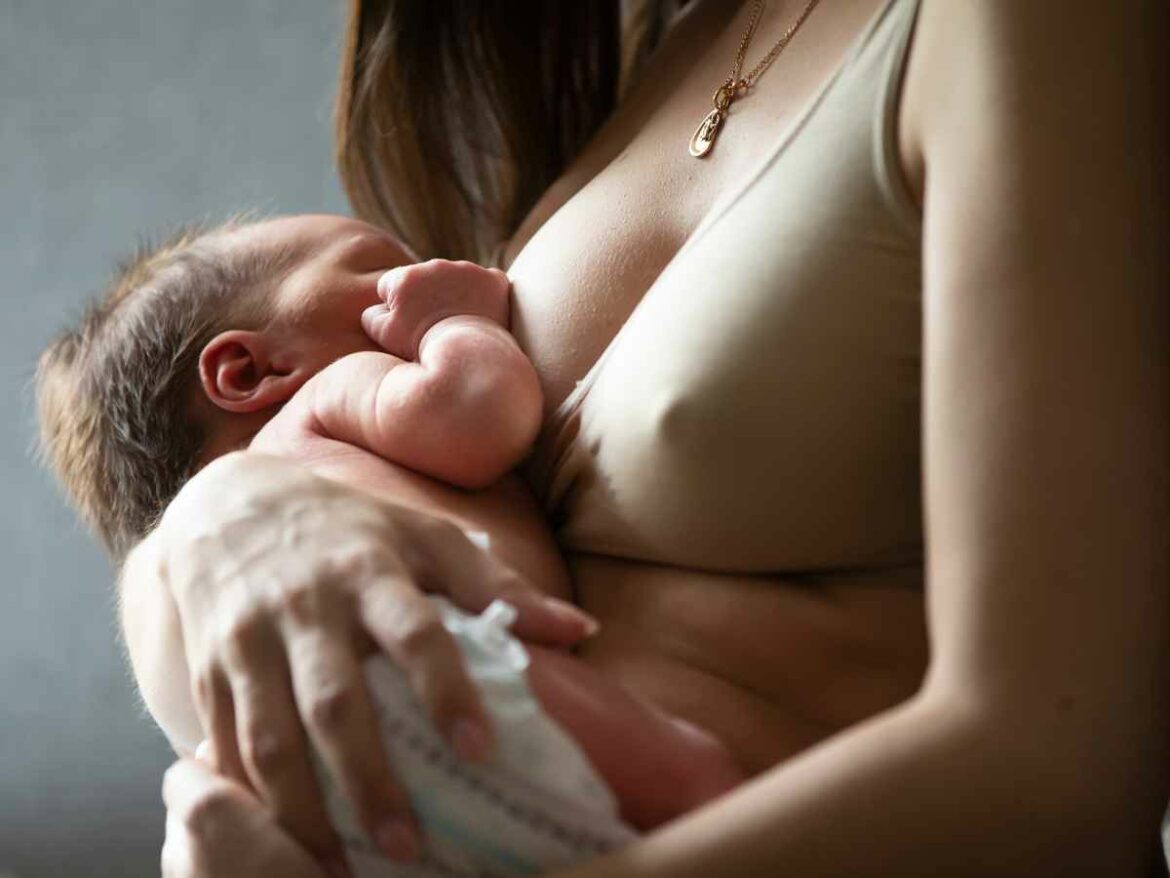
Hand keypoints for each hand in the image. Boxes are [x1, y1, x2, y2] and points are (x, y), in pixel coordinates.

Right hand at [152, 452, 595, 867]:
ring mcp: (248, 641)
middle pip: (333, 703)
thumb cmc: (350, 530)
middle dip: (368, 779)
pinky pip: (225, 745)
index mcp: (368, 570)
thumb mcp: (424, 536)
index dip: (446, 690)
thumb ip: (496, 584)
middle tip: (409, 846)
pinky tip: (280, 842)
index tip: (481, 748)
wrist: (231, 507)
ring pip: (269, 738)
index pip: (413, 633)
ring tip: (339, 868)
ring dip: (304, 810)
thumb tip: (580, 628)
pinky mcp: (208, 670)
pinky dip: (250, 799)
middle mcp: (304, 606)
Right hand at [361, 259, 511, 358]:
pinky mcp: (494, 279)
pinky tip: (481, 315)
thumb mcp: (383, 335)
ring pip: (455, 279)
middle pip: (424, 279)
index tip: (406, 324)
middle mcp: (435, 266)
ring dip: (454, 294)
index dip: (395, 306)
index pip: (390, 285)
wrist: (469, 354)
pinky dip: (484, 296)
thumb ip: (371, 315)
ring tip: (457, 323)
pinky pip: (486, 282)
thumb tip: (376, 307)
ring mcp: (467, 270)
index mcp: (404, 278)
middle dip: (425, 297)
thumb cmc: (422, 348)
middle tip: (432, 325)